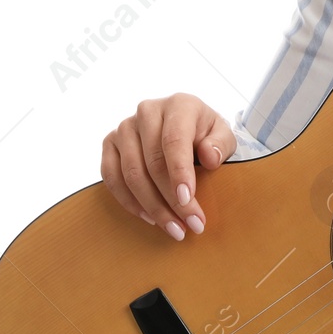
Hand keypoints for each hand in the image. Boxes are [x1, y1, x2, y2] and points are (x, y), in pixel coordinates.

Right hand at [101, 93, 235, 240]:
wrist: (186, 129)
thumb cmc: (206, 135)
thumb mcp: (222, 136)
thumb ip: (220, 144)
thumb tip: (209, 157)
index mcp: (179, 105)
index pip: (174, 141)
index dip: (180, 173)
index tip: (188, 201)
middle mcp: (147, 111)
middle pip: (152, 163)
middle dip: (171, 200)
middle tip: (190, 225)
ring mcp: (124, 127)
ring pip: (131, 174)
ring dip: (152, 207)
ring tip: (174, 228)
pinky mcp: (110, 143)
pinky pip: (111, 177)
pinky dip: (129, 202)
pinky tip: (150, 218)